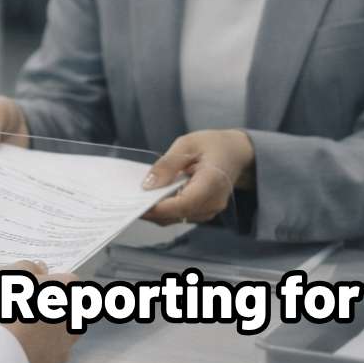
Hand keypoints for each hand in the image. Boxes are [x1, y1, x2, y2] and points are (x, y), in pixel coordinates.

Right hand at [0, 260, 77, 362]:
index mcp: (67, 290)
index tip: (34, 286)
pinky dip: (42, 348)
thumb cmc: (4, 306)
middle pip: (71, 307)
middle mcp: (74, 316)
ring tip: (24, 329)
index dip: (52, 282)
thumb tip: (41, 269)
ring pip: (64, 331)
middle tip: (27, 307)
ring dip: (52, 328)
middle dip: (55, 306)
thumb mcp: (8, 275)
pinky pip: (52, 351)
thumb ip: (28, 267)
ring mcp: (67, 342)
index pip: (69, 280)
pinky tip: (23, 347)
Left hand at [140, 130, 254, 225]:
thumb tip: (147, 185)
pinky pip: (181, 215)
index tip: (137, 205)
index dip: (159, 208)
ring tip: (136, 200)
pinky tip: (152, 199)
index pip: (184, 203)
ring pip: (177, 218)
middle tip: (127, 202)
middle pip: (177, 215)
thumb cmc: (213, 144)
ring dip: (157, 212)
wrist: (236, 152)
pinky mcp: (204, 212)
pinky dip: (165, 210)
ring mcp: (210, 210)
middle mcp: (213, 202)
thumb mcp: (187, 144)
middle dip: (152, 211)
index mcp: (212, 182)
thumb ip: (168, 164)